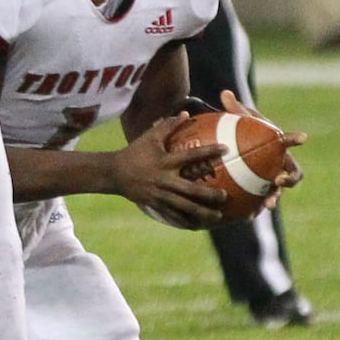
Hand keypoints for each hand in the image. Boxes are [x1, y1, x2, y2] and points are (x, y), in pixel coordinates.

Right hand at [115, 113, 228, 229]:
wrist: (113, 173)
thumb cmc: (134, 152)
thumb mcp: (149, 137)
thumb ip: (167, 126)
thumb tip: (185, 113)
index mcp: (164, 162)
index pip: (190, 155)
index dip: (208, 151)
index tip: (226, 149)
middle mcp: (164, 179)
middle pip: (191, 190)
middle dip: (209, 195)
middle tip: (224, 196)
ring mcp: (159, 194)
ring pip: (184, 207)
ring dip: (202, 213)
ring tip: (218, 217)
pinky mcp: (155, 204)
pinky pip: (173, 215)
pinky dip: (186, 221)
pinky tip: (198, 226)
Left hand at [218, 90, 305, 201]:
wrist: (242, 143)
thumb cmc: (244, 129)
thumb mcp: (240, 119)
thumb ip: (235, 110)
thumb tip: (225, 94)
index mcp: (279, 150)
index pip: (291, 148)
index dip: (296, 142)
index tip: (302, 139)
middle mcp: (279, 167)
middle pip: (290, 177)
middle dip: (287, 181)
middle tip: (279, 182)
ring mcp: (270, 181)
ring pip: (275, 193)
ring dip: (271, 200)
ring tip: (264, 207)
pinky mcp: (259, 191)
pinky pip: (257, 202)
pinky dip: (252, 209)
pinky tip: (243, 217)